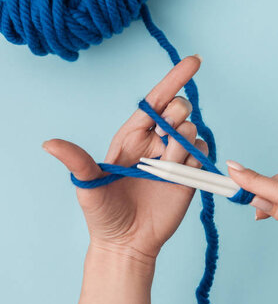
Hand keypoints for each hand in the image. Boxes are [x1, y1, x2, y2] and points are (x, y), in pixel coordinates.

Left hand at [43, 56, 206, 261]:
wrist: (128, 242)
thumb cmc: (105, 214)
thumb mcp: (87, 186)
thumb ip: (77, 161)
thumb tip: (49, 143)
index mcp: (133, 135)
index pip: (157, 100)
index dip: (176, 78)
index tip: (195, 61)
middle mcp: (156, 141)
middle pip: (180, 109)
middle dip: (176, 117)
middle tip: (164, 139)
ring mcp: (175, 157)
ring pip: (192, 130)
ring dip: (181, 146)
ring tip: (164, 170)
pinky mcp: (190, 173)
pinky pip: (203, 152)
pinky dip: (195, 158)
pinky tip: (179, 173)